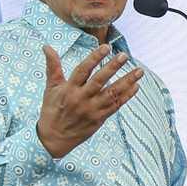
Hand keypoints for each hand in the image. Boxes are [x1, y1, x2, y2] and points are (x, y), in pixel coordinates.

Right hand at [36, 43, 142, 157]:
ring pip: (112, 94)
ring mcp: (92, 110)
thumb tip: (47, 46)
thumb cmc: (52, 110)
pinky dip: (127, 96)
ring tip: (139, 71)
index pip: (83, 70)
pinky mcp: (99, 119)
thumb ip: (53, 66)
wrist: (54, 139)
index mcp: (68, 89)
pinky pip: (115, 106)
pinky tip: (136, 86)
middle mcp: (81, 99)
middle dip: (113, 67)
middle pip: (99, 81)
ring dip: (127, 81)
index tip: (106, 47)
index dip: (94, 58)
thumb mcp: (50, 88)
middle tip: (124, 56)